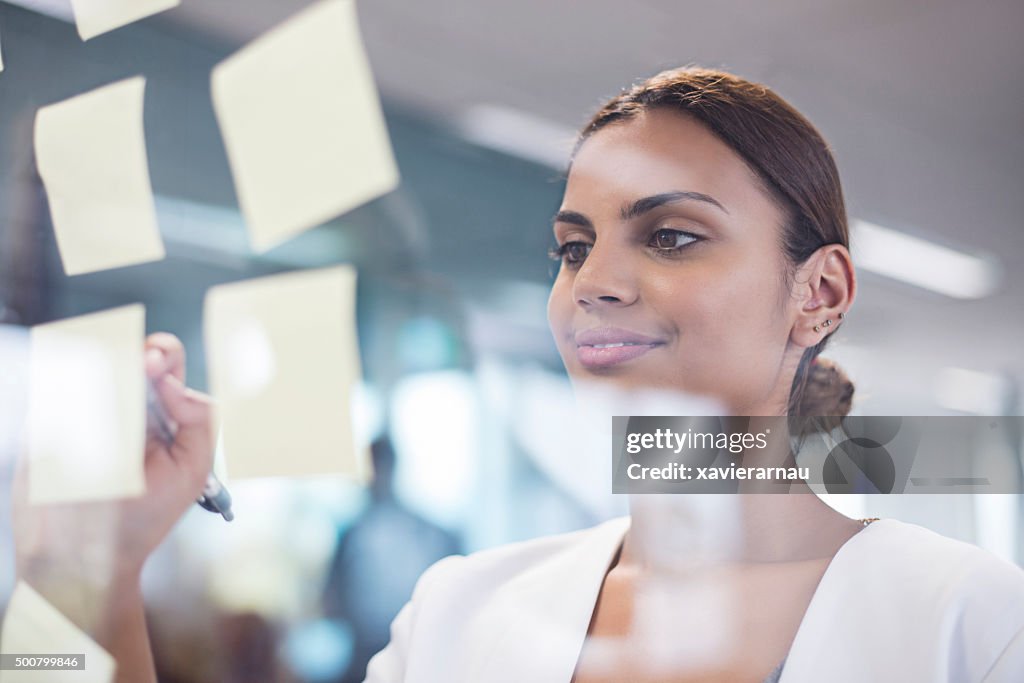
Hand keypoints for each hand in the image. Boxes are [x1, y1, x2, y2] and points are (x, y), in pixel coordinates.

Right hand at [12, 332, 214, 621]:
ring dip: (95, 372)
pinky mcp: (42, 427)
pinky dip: (60, 393)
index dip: (161, 352)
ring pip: (82, 365)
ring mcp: (77, 413)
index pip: (161, 360)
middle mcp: (118, 405)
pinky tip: (71, 407)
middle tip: (137, 366)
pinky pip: (49, 394)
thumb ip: (199, 419)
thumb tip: (171, 382)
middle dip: (127, 352)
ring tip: (107, 398)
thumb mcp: (191, 470)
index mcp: (158, 410)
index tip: (155, 365)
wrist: (87, 559)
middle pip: (119, 351)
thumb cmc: (144, 517)